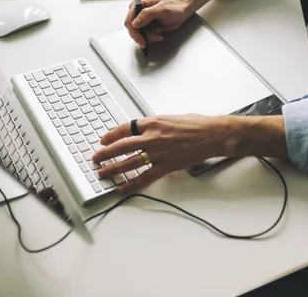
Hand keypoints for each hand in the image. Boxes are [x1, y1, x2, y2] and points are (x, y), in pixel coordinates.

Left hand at [93, 115, 231, 193]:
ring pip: (129, 162)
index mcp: (152, 122)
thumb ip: (155, 125)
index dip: (111, 135)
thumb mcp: (170, 118)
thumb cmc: (196, 124)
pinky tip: (123, 188)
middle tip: (95, 158)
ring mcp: (158, 153)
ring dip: (113, 169)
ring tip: (102, 173)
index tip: (103, 140)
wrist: (211, 134)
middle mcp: (152, 137)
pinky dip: (132, 183)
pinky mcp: (166, 166)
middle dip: (105, 153)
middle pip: (121, 146)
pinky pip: (145, 176)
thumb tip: (144, 130)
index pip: (124, 128)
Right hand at [124, 0, 191, 47]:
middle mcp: (137, 11)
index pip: (129, 19)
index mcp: (139, 4)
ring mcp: (141, 20)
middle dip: (142, 36)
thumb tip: (135, 23)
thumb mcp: (162, 10)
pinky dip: (150, 38)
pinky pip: (143, 36)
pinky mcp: (145, 26)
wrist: (181, 12)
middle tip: (154, 37)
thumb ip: (147, 15)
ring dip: (148, 37)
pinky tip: (158, 35)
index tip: (141, 40)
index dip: (133, 31)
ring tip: (159, 35)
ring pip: (137, 34)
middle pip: (132, 28)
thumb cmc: (173, 8)